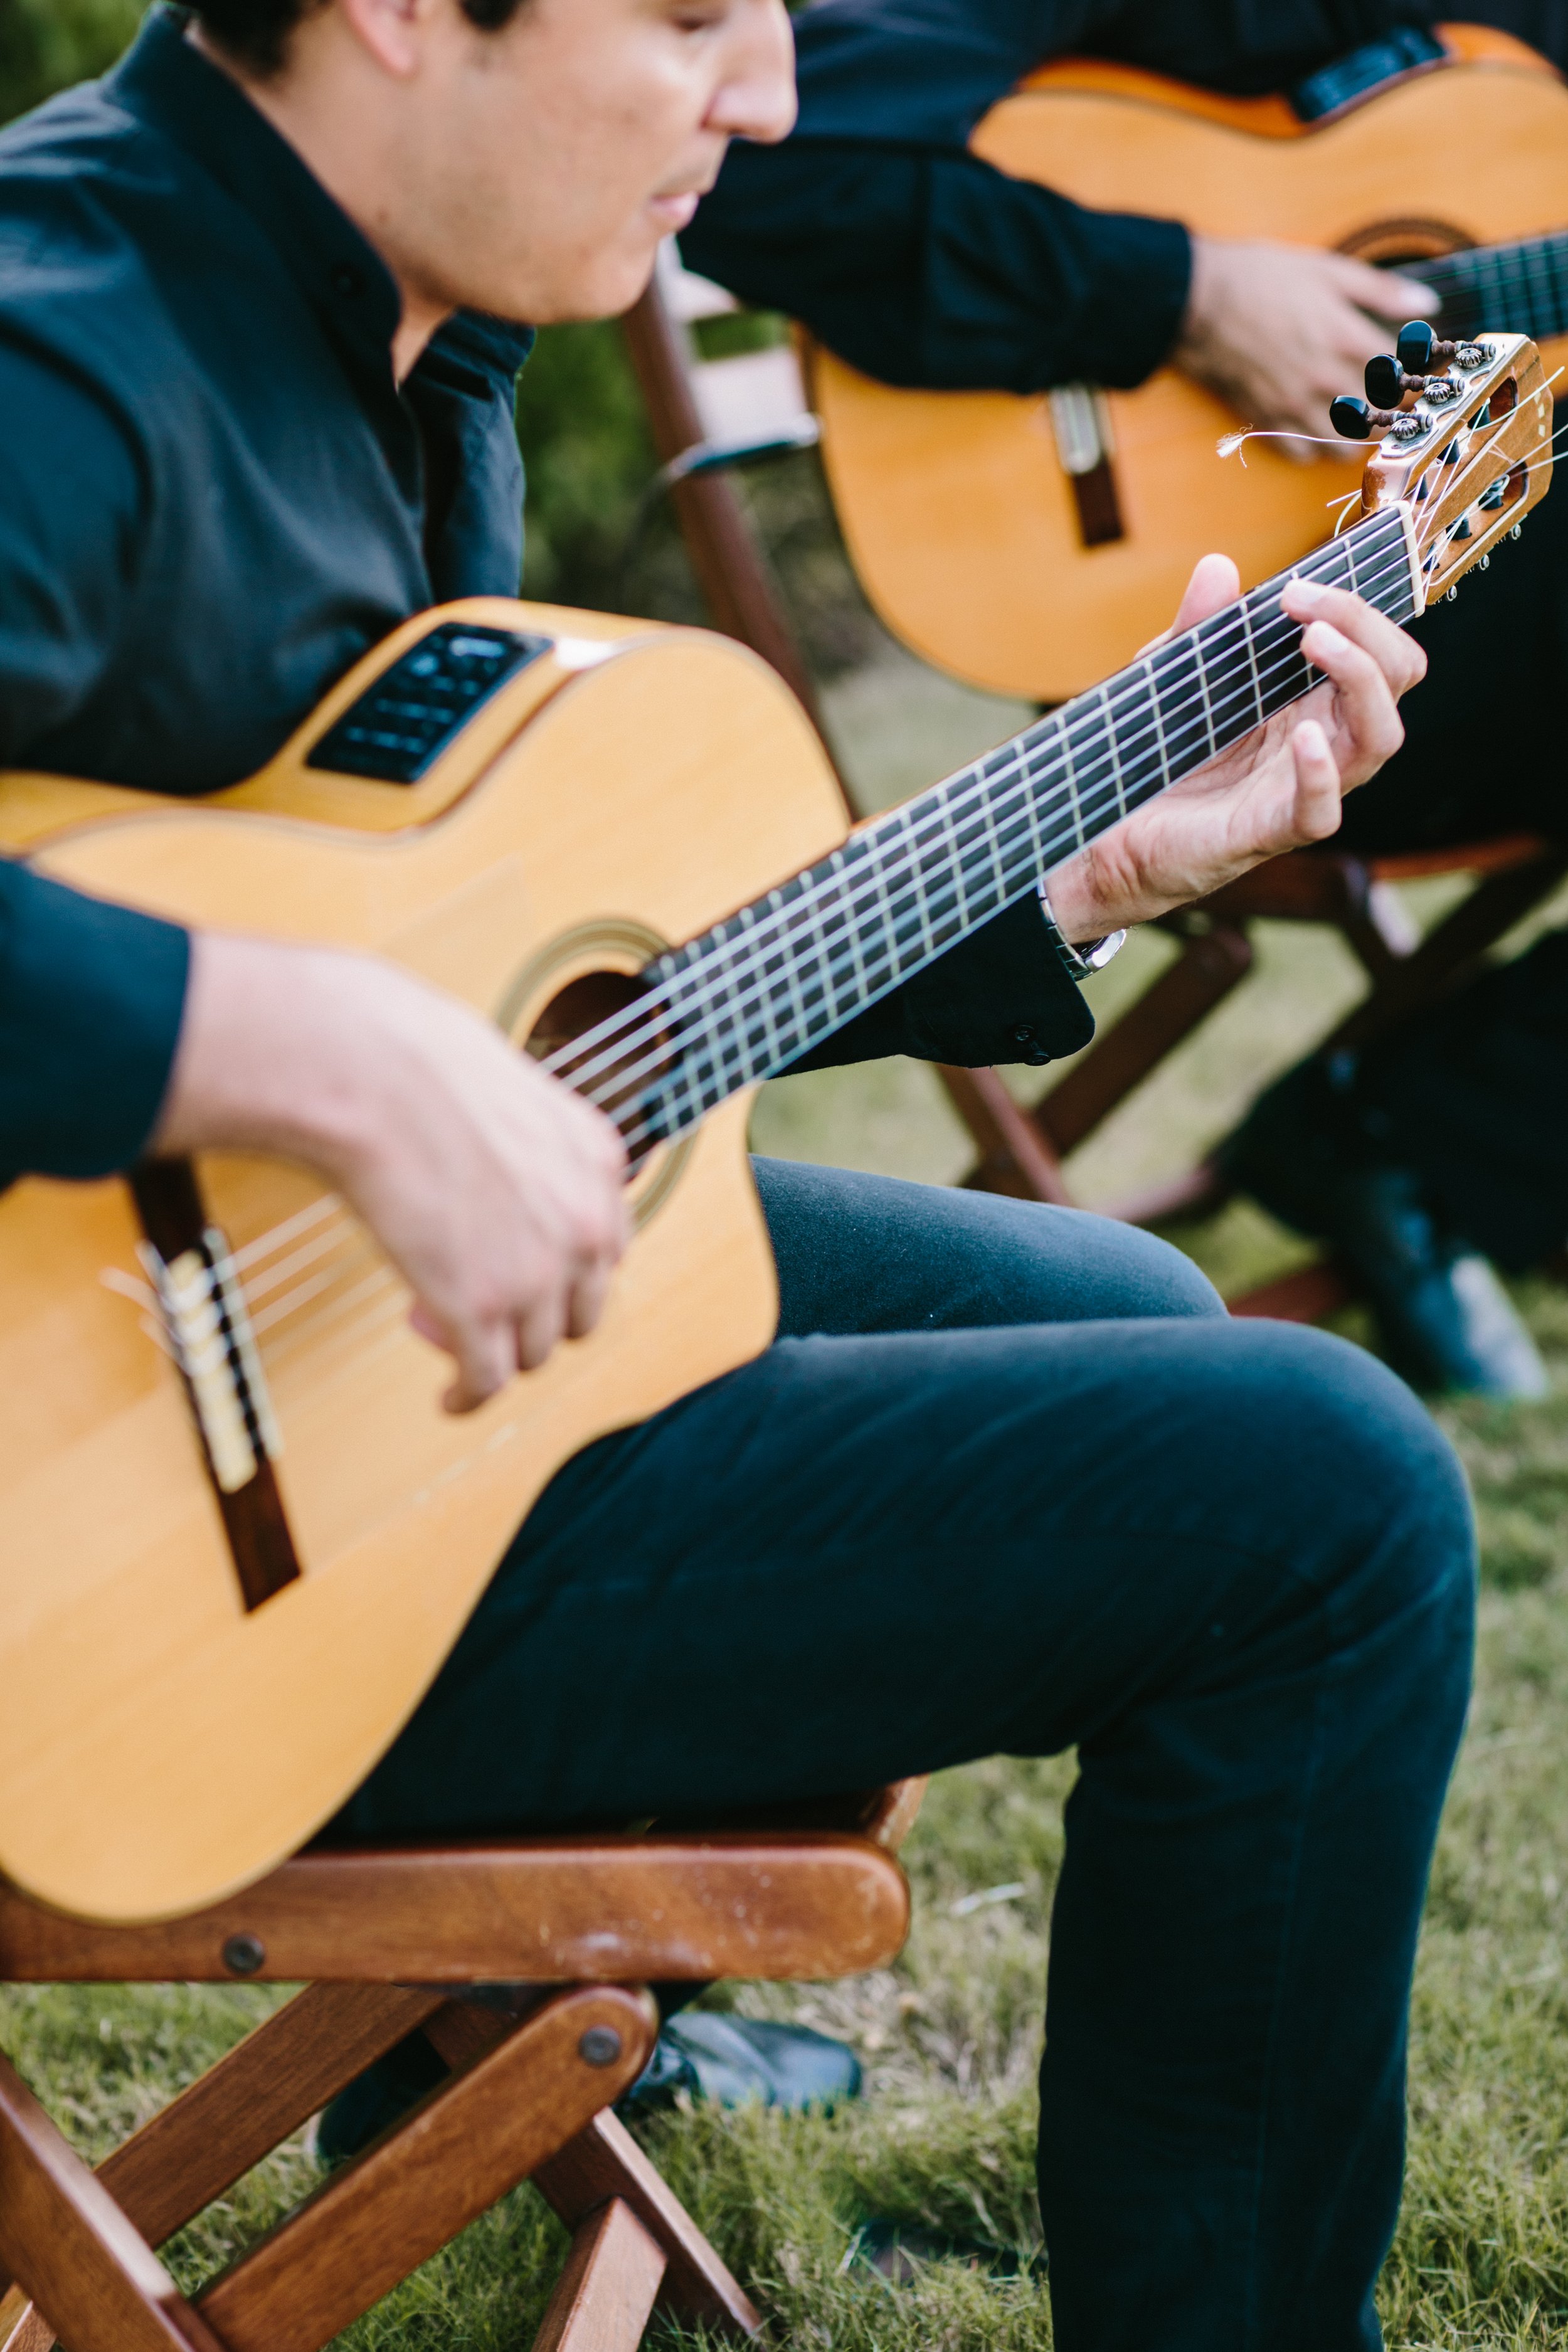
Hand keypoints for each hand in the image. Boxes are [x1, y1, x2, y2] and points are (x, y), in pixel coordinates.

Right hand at [155, 936, 628, 1411]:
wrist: (370, 1073)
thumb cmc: (416, 1062)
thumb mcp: (510, 1094)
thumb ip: (527, 1147)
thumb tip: (501, 1177)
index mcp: (598, 1161)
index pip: (606, 1245)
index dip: (565, 1268)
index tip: (530, 1274)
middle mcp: (584, 1222)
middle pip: (582, 1309)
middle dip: (540, 1319)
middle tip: (491, 1312)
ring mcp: (537, 1271)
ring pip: (535, 1351)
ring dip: (499, 1354)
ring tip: (454, 1343)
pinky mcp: (479, 1309)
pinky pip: (487, 1380)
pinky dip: (469, 1396)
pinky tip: (449, 1399)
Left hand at [1044, 554, 1425, 939]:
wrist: (1113, 831)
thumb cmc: (1160, 753)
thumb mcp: (1175, 675)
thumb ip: (1199, 626)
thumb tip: (1218, 566)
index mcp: (1313, 698)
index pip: (1379, 647)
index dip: (1357, 609)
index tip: (1297, 587)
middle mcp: (1324, 738)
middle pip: (1397, 677)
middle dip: (1365, 627)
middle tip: (1302, 604)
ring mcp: (1304, 786)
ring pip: (1380, 737)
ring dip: (1360, 679)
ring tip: (1313, 642)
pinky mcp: (1272, 830)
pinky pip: (1321, 809)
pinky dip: (1320, 774)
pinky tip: (1306, 739)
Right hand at [1174, 236, 1435, 455]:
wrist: (1199, 299)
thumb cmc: (1262, 277)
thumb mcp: (1328, 270)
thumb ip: (1381, 291)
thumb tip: (1428, 306)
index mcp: (1347, 338)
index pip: (1401, 375)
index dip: (1414, 376)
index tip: (1417, 375)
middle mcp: (1325, 378)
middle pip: (1378, 417)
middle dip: (1389, 412)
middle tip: (1392, 403)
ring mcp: (1293, 403)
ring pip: (1343, 444)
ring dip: (1356, 437)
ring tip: (1357, 422)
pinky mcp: (1266, 417)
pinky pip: (1301, 451)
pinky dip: (1314, 446)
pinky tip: (1316, 428)